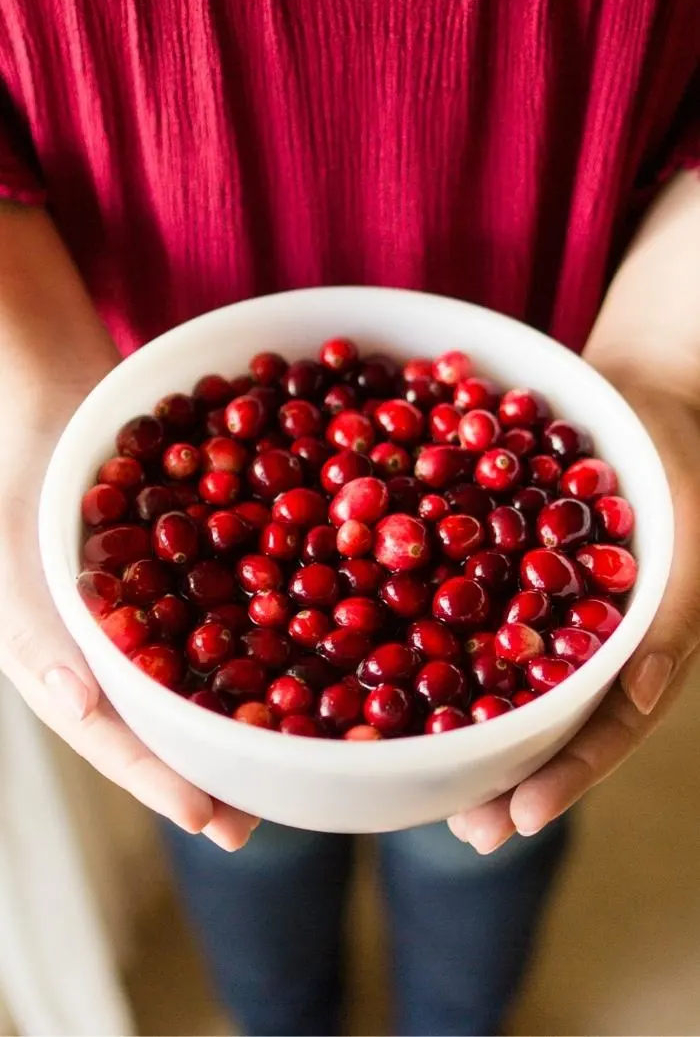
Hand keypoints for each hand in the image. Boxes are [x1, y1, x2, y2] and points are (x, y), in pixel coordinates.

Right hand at [0, 399, 257, 851]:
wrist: (62, 404)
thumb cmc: (21, 479)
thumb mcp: (7, 552)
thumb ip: (34, 631)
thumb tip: (78, 706)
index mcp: (66, 663)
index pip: (109, 736)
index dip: (155, 781)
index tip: (205, 820)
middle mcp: (118, 652)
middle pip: (165, 724)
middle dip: (207, 775)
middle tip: (255, 822)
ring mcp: (160, 616)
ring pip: (203, 681)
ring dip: (243, 723)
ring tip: (291, 765)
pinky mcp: (196, 577)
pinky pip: (231, 615)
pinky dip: (263, 642)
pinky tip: (307, 661)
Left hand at [448, 381, 699, 852]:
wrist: (636, 398)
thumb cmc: (679, 463)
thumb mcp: (691, 527)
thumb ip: (672, 614)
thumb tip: (640, 692)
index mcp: (629, 648)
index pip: (603, 729)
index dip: (566, 778)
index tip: (519, 822)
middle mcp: (574, 642)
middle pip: (537, 721)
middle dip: (501, 777)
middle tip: (463, 829)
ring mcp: (529, 611)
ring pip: (488, 679)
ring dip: (452, 727)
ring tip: (412, 778)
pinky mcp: (489, 570)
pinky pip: (452, 606)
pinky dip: (416, 637)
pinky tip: (373, 661)